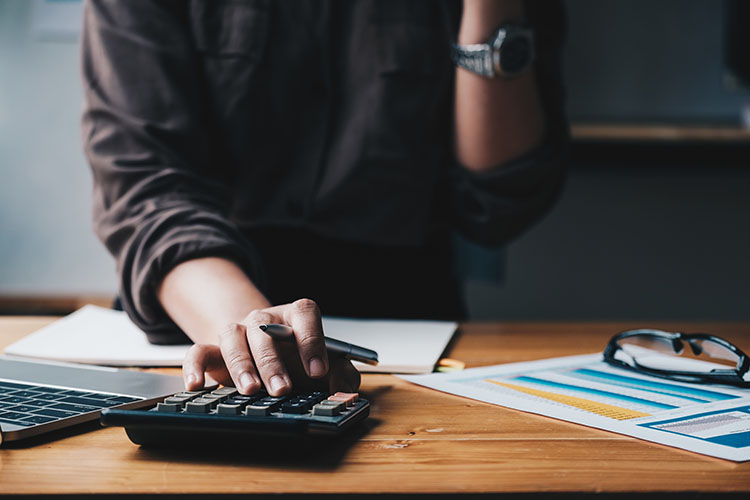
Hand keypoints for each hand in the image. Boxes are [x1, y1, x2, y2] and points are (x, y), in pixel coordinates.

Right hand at [181, 299, 360, 395]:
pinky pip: (198, 350)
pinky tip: (196, 384)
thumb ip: (341, 374)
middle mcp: (265, 320)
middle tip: (282, 389)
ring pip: (233, 337)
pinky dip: (194, 366)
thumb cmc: (298, 359)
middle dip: (274, 362)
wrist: (265, 354)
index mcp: (295, 316)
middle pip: (266, 330)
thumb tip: (343, 389)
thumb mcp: (325, 365)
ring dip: (242, 364)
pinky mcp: (213, 349)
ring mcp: (238, 331)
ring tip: (250, 390)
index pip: (304, 314)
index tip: (319, 370)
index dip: (311, 340)